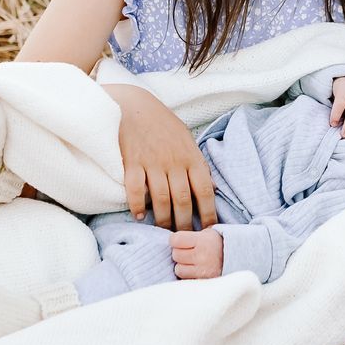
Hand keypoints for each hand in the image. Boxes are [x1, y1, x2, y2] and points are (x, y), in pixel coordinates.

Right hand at [109, 84, 217, 230]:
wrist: (135, 107)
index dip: (208, 213)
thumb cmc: (164, 125)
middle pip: (182, 200)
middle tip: (184, 237)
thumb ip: (199, 165)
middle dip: (184, 223)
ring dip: (163, 219)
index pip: (204, 191)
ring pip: (160, 199)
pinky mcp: (132, 162)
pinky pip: (134, 189)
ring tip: (164, 230)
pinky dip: (137, 205)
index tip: (208, 230)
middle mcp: (174, 162)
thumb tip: (213, 188)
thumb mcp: (188, 141)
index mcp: (191, 157)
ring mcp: (152, 163)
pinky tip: (140, 216)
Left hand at [170, 227, 224, 278]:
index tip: (180, 241)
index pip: (175, 240)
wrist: (239, 259)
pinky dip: (189, 276)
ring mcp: (203, 272)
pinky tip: (196, 271)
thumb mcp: (209, 233)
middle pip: (176, 254)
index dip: (175, 240)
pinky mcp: (203, 283)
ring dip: (183, 266)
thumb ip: (191, 236)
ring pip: (179, 269)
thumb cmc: (219, 244)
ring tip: (193, 263)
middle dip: (180, 253)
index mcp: (203, 241)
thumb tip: (172, 241)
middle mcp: (202, 256)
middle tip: (189, 252)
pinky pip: (186, 280)